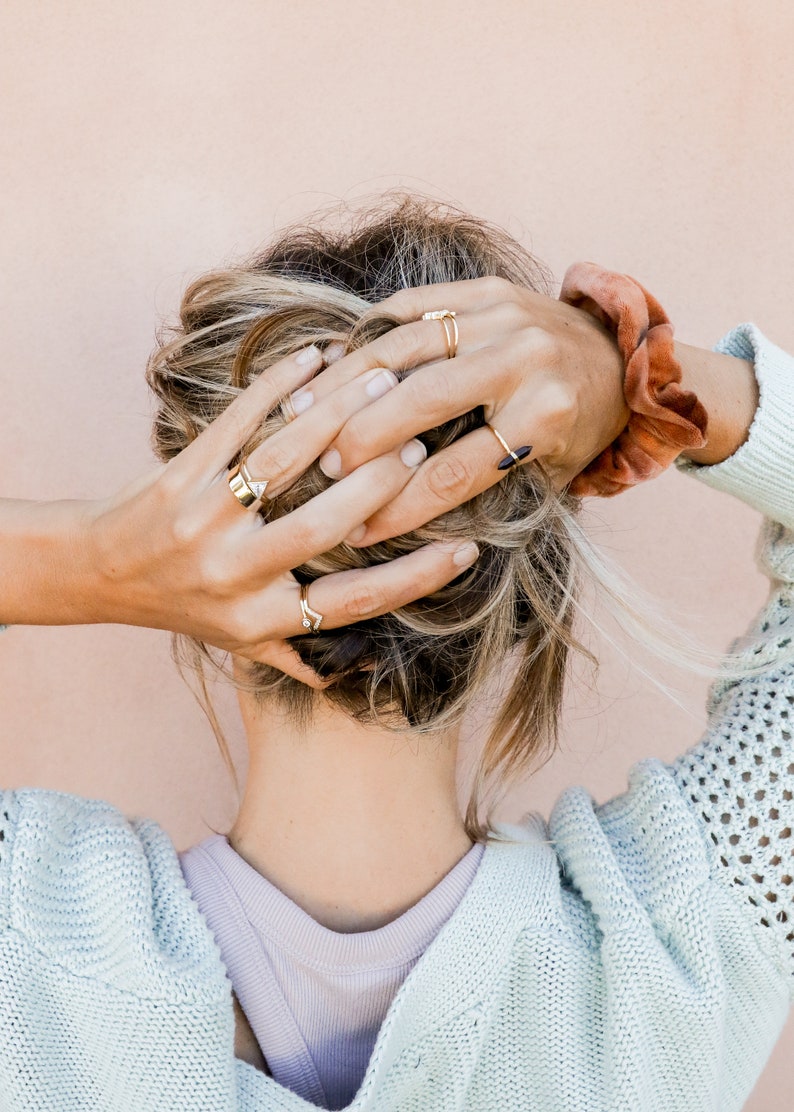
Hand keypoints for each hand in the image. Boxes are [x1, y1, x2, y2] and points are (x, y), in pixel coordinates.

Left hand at [71, 346, 476, 658]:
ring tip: (383, 382)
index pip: (353, 602)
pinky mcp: (180, 475)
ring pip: (281, 463)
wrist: (96, 573)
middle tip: (423, 445)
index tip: (466, 550)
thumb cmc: (183, 606)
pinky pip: (233, 424)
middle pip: (322, 527)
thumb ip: (303, 653)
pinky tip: (316, 355)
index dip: (415, 580)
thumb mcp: (242, 642)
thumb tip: (369, 670)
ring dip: (337, 417)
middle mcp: (233, 574)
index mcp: (259, 617)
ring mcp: (203, 520)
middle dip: (378, 483)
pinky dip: (275, 385)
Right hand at [286, 277, 629, 545]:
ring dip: (347, 385)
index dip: (402, 506)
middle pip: (421, 402)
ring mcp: (504, 315)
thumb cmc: (577, 429)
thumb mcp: (548, 472)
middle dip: (362, 440)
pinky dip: (368, 336)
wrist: (620, 357)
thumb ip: (487, 491)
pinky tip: (331, 364)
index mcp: (546, 416)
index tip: (360, 531)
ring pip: (404, 349)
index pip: (457, 471)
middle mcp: (525, 358)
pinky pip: (412, 307)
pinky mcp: (487, 289)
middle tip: (322, 468)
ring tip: (304, 415)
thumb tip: (400, 518)